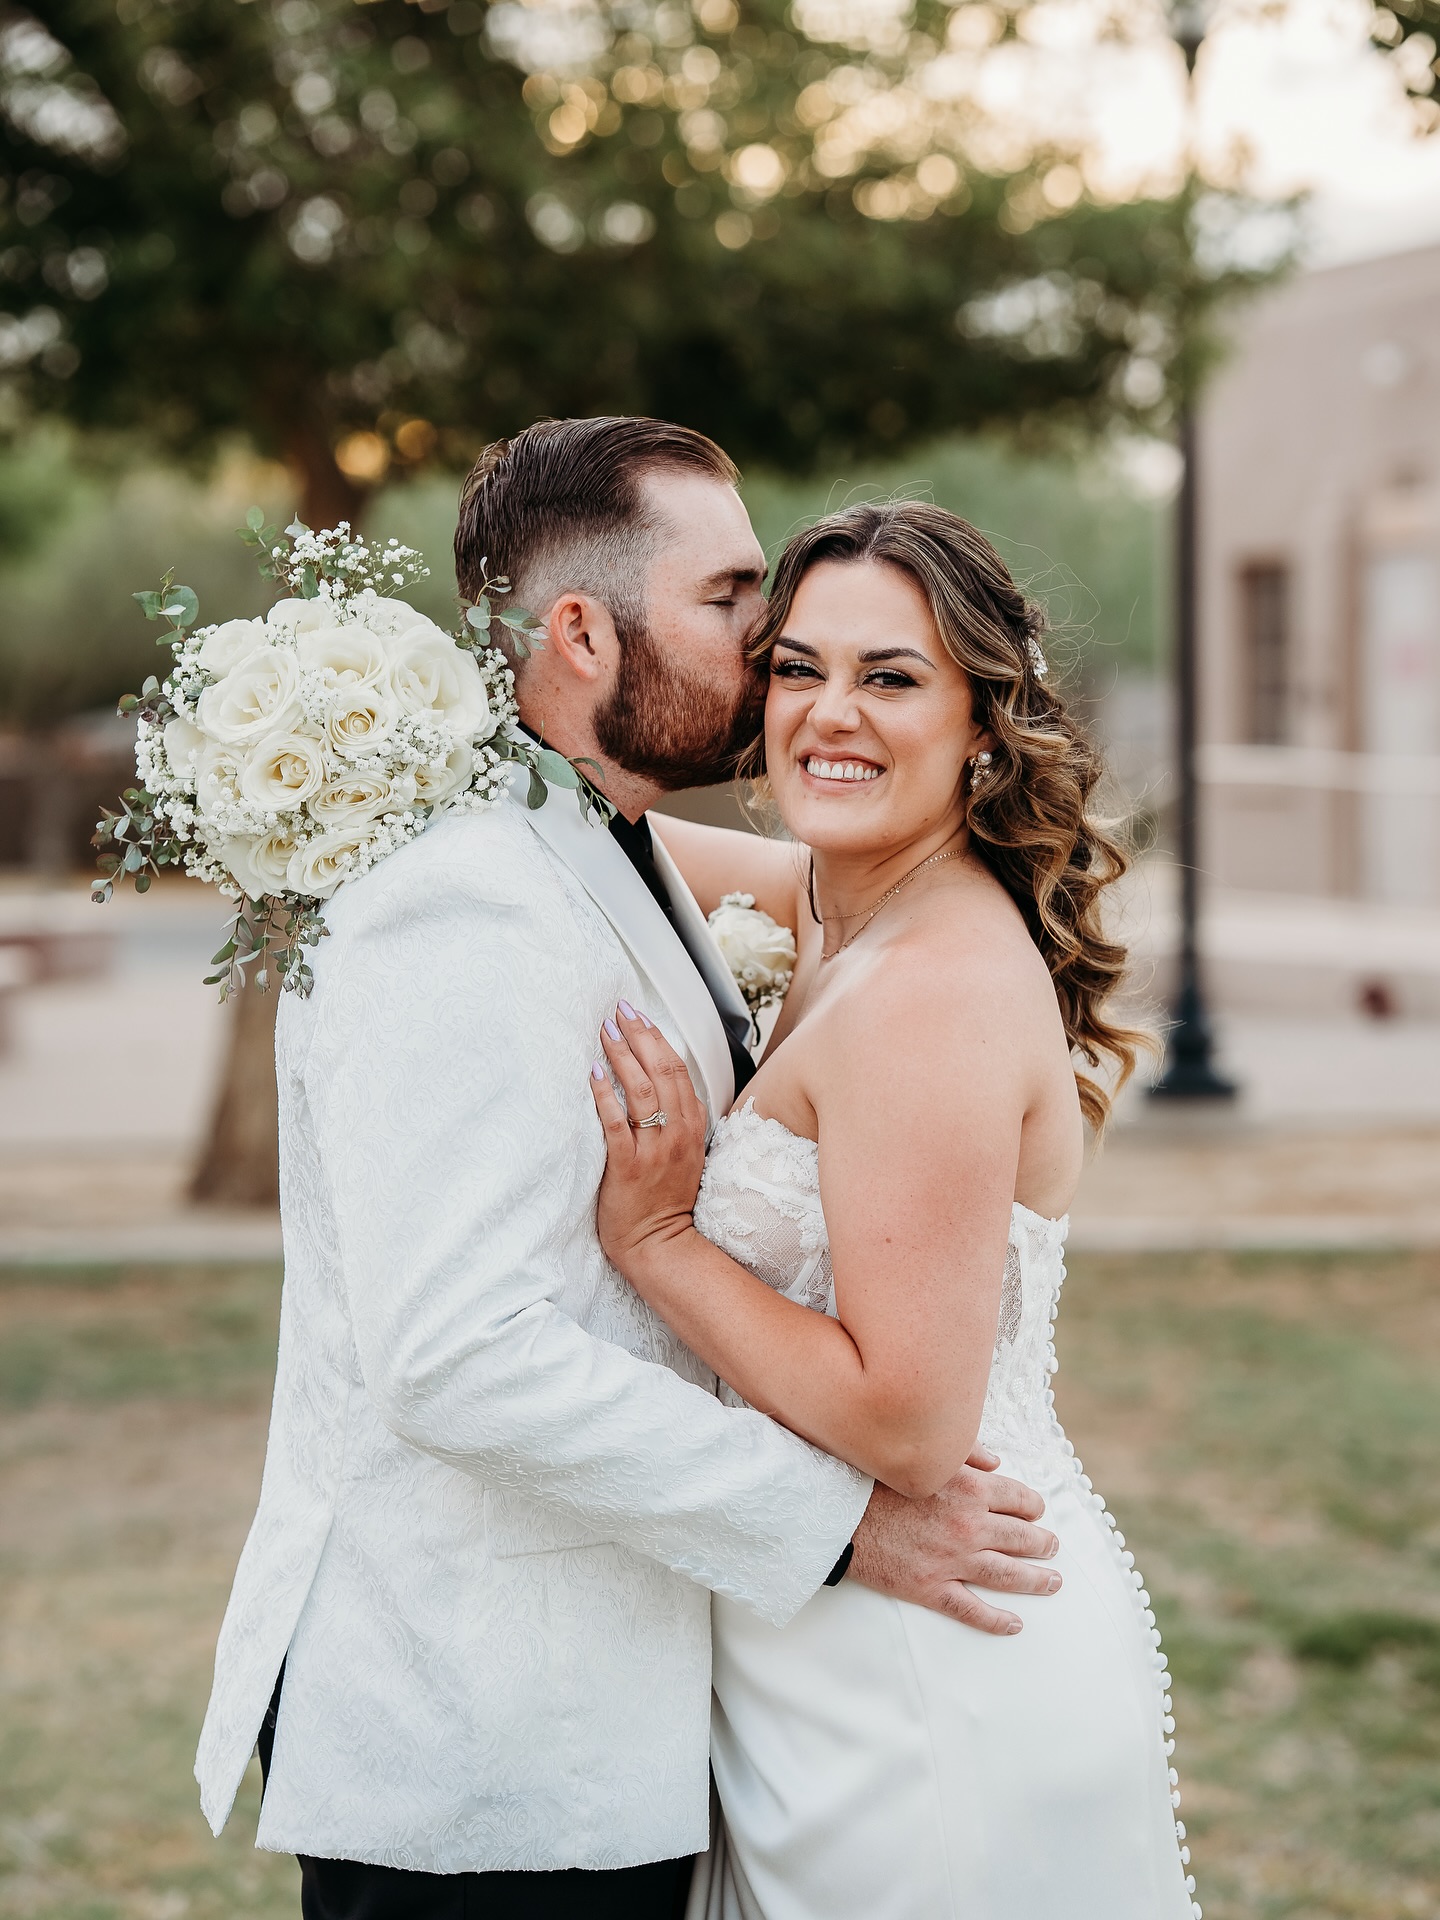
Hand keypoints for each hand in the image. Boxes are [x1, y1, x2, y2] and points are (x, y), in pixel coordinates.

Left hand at [589, 1001, 708, 1284]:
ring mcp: (656, 1150)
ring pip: (642, 1090)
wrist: (660, 1245)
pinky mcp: (629, 1167)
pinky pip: (617, 1124)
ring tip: (605, 1030)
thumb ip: (677, 1118)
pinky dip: (606, 1095)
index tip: (639, 1015)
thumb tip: (656, 1081)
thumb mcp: (684, 1152)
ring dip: (623, 1055)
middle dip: (640, 1035)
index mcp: (693, 1126)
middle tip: (620, 1010)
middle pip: (662, 1070)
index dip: (657, 1037)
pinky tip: (593, 1073)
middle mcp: (678, 1133)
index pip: (678, 1069)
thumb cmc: (665, 1200)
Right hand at [849, 1447, 1060, 1634]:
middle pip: (1021, 1537)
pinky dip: (996, 1621)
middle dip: (1042, 1542)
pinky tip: (1015, 1624)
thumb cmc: (878, 1477)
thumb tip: (997, 1462)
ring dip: (1036, 1580)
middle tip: (1053, 1547)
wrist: (837, 1511)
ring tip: (1053, 1582)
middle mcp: (969, 1526)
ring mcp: (952, 1560)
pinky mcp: (930, 1588)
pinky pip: (972, 1610)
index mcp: (970, 1488)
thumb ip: (966, 1452)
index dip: (1033, 1506)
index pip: (1019, 1498)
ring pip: (1007, 1575)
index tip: (1036, 1511)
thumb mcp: (926, 1454)